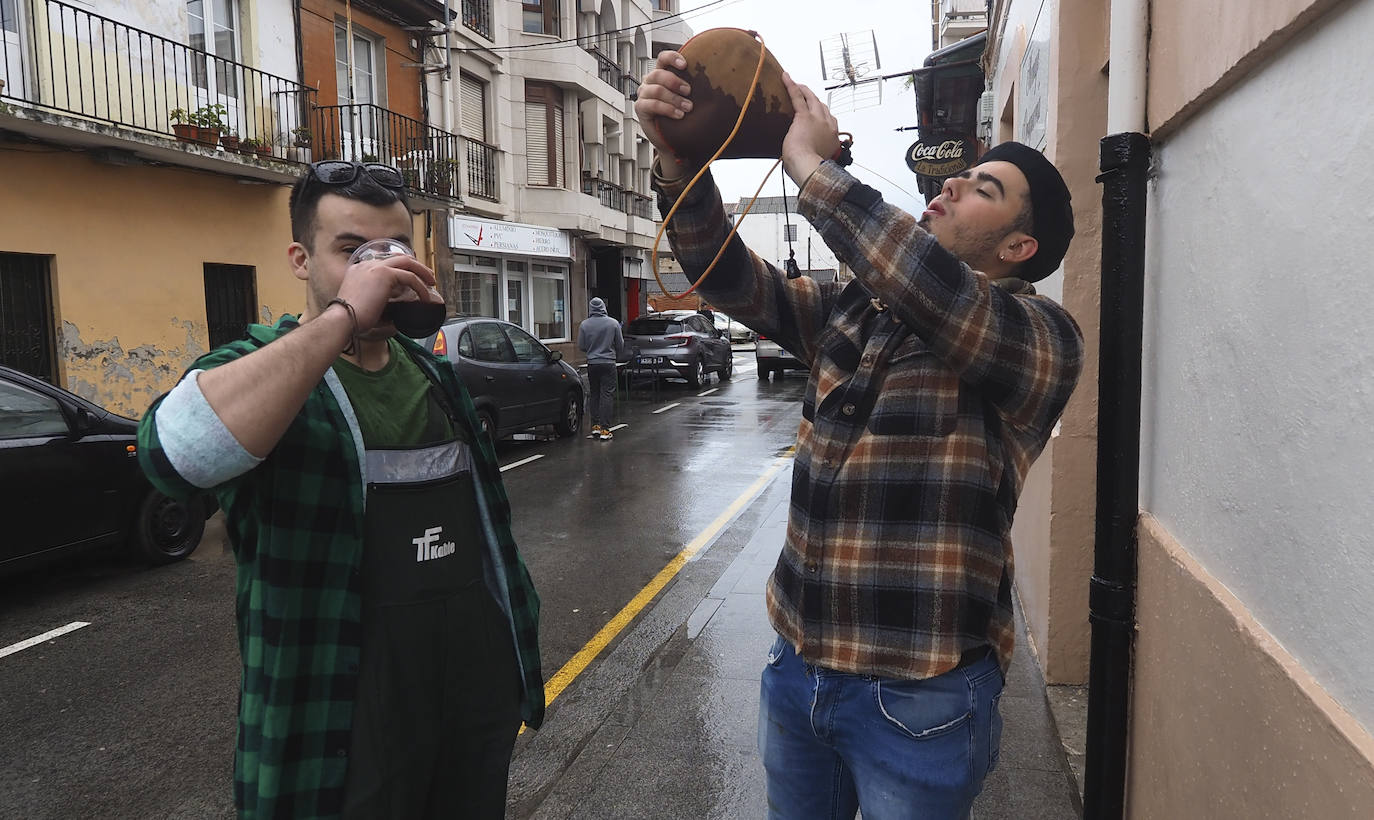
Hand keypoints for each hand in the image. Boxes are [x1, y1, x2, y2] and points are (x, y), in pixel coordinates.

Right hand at [334, 254, 438, 331]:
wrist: (343, 318)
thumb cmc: (351, 318)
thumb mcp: (365, 304)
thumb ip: (378, 299)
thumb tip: (395, 308)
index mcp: (360, 269)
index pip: (386, 262)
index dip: (402, 267)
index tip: (412, 276)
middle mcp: (367, 265)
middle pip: (399, 257)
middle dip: (416, 266)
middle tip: (427, 276)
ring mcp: (375, 267)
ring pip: (407, 263)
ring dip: (422, 272)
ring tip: (431, 283)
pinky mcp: (384, 274)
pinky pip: (410, 277)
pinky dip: (420, 287)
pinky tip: (425, 296)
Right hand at [634, 50, 696, 178]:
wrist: (673, 139)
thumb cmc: (681, 115)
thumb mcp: (688, 97)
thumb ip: (692, 84)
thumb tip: (717, 75)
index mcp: (661, 74)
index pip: (662, 59)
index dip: (672, 58)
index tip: (685, 65)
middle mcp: (650, 82)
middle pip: (658, 74)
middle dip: (676, 82)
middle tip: (689, 91)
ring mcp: (644, 95)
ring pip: (657, 90)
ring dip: (674, 99)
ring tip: (687, 107)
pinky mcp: (641, 108)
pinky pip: (652, 104)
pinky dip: (667, 109)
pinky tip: (678, 114)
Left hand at [781, 74, 840, 187]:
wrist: (807, 167)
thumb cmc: (809, 170)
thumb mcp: (817, 163)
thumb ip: (815, 157)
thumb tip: (805, 160)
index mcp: (833, 138)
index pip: (830, 121)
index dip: (823, 114)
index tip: (817, 113)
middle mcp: (829, 126)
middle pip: (822, 106)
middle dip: (813, 99)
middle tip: (806, 94)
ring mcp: (817, 119)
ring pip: (812, 98)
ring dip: (804, 90)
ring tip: (797, 84)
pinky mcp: (804, 116)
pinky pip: (797, 96)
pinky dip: (791, 86)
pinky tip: (785, 77)